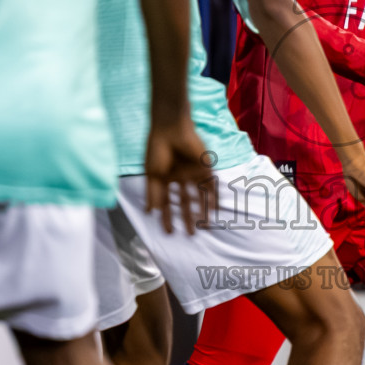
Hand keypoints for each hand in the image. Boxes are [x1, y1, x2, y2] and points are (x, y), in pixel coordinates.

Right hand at [144, 120, 213, 234]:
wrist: (170, 129)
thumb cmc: (157, 150)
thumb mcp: (152, 174)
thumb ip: (152, 193)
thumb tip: (150, 212)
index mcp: (166, 178)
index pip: (167, 202)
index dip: (167, 217)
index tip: (168, 232)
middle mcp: (180, 177)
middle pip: (185, 201)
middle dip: (187, 217)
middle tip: (191, 234)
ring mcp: (193, 173)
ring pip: (199, 196)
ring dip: (202, 210)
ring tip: (205, 225)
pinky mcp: (205, 167)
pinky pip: (210, 185)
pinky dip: (213, 196)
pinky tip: (214, 209)